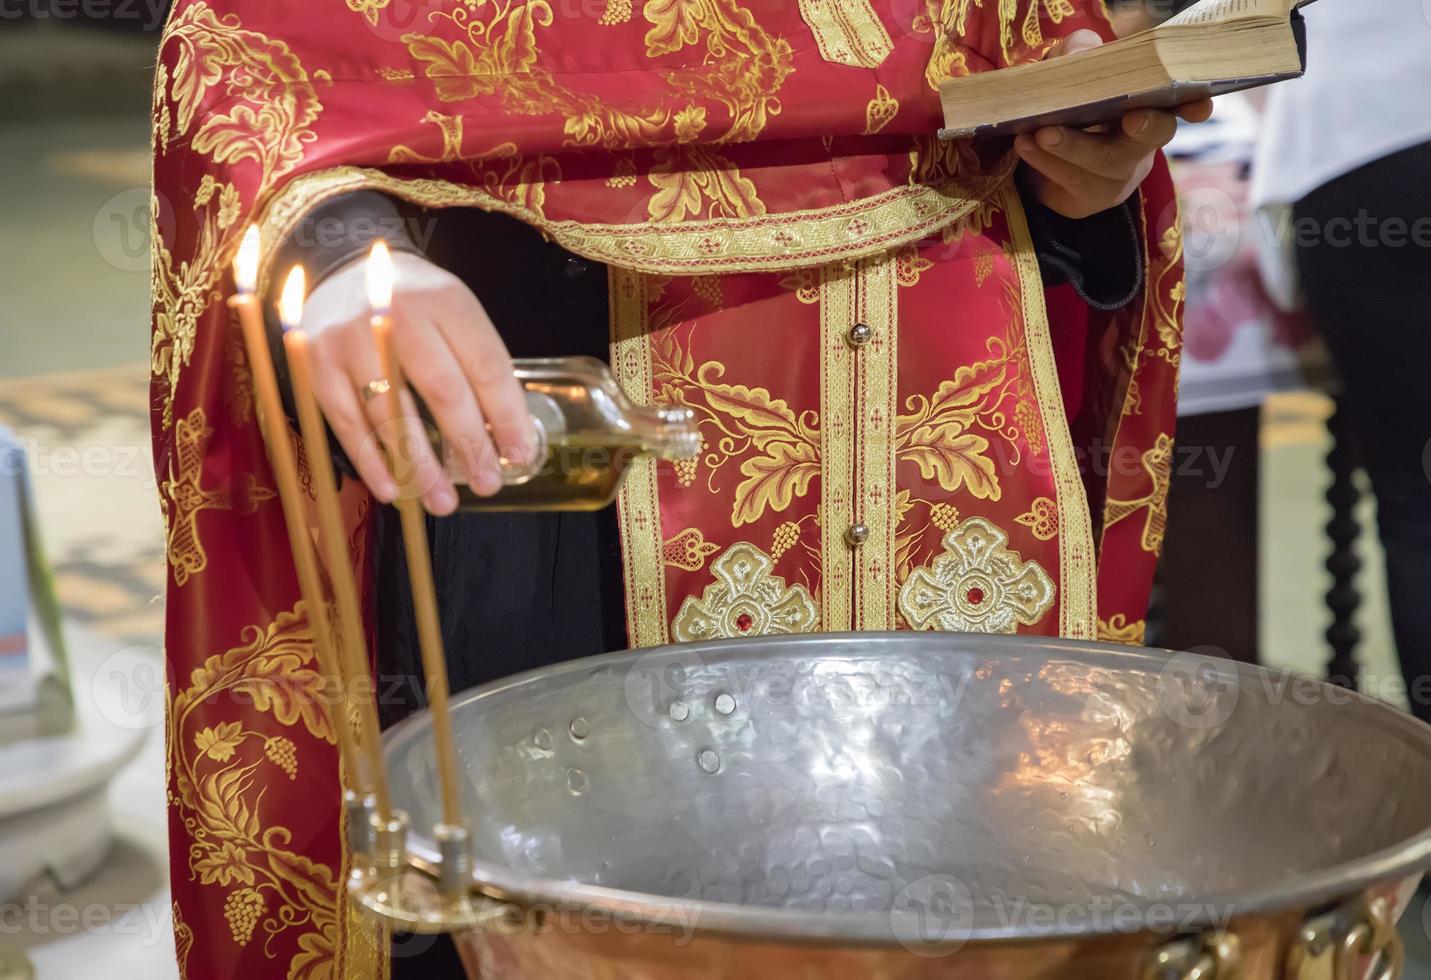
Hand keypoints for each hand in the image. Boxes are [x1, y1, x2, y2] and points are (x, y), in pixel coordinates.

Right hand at [298, 251, 534, 514]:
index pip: (485, 365)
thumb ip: (477, 364)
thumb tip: (508, 436)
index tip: (519, 453)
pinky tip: (394, 490)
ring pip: (392, 413)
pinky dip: (372, 462)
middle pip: (443, 390)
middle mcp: (397, 315)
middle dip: (470, 444)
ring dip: (420, 466)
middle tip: (487, 483)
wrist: (343, 271)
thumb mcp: (453, 314)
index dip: (507, 415)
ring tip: (443, 501)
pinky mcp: (316, 364)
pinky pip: (347, 423)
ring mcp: (351, 339)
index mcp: (445, 301)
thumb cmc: (413, 304)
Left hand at [1015, 29, 1213, 219]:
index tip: (1200, 106)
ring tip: (1042, 131)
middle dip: (1146, 127)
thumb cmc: (1068, 103)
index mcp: (1148, 105)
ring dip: (1073, 146)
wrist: (1037, 153)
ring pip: (1105, 163)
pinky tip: (1025, 144)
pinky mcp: (1090, 198)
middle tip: (1131, 118)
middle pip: (1154, 136)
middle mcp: (1142, 142)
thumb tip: (1082, 53)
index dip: (1194, 105)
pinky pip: (1072, 182)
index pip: (1181, 104)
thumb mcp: (1072, 71)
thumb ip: (1079, 54)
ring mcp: (1119, 174)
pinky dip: (1046, 162)